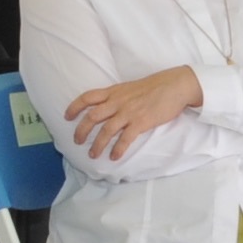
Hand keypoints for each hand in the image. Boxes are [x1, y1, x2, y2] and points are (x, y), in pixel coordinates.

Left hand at [64, 64, 203, 161]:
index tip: (67, 117)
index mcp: (114, 91)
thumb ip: (118, 97)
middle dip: (81, 130)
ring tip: (93, 155)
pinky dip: (118, 149)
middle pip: (92, 116)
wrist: (175, 85)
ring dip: (97, 144)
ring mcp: (129, 112)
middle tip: (77, 141)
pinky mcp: (141, 122)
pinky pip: (125, 138)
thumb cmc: (155, 86)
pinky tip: (114, 157)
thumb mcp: (130, 87)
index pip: (87, 97)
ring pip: (106, 130)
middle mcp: (118, 101)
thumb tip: (109, 107)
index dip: (74, 107)